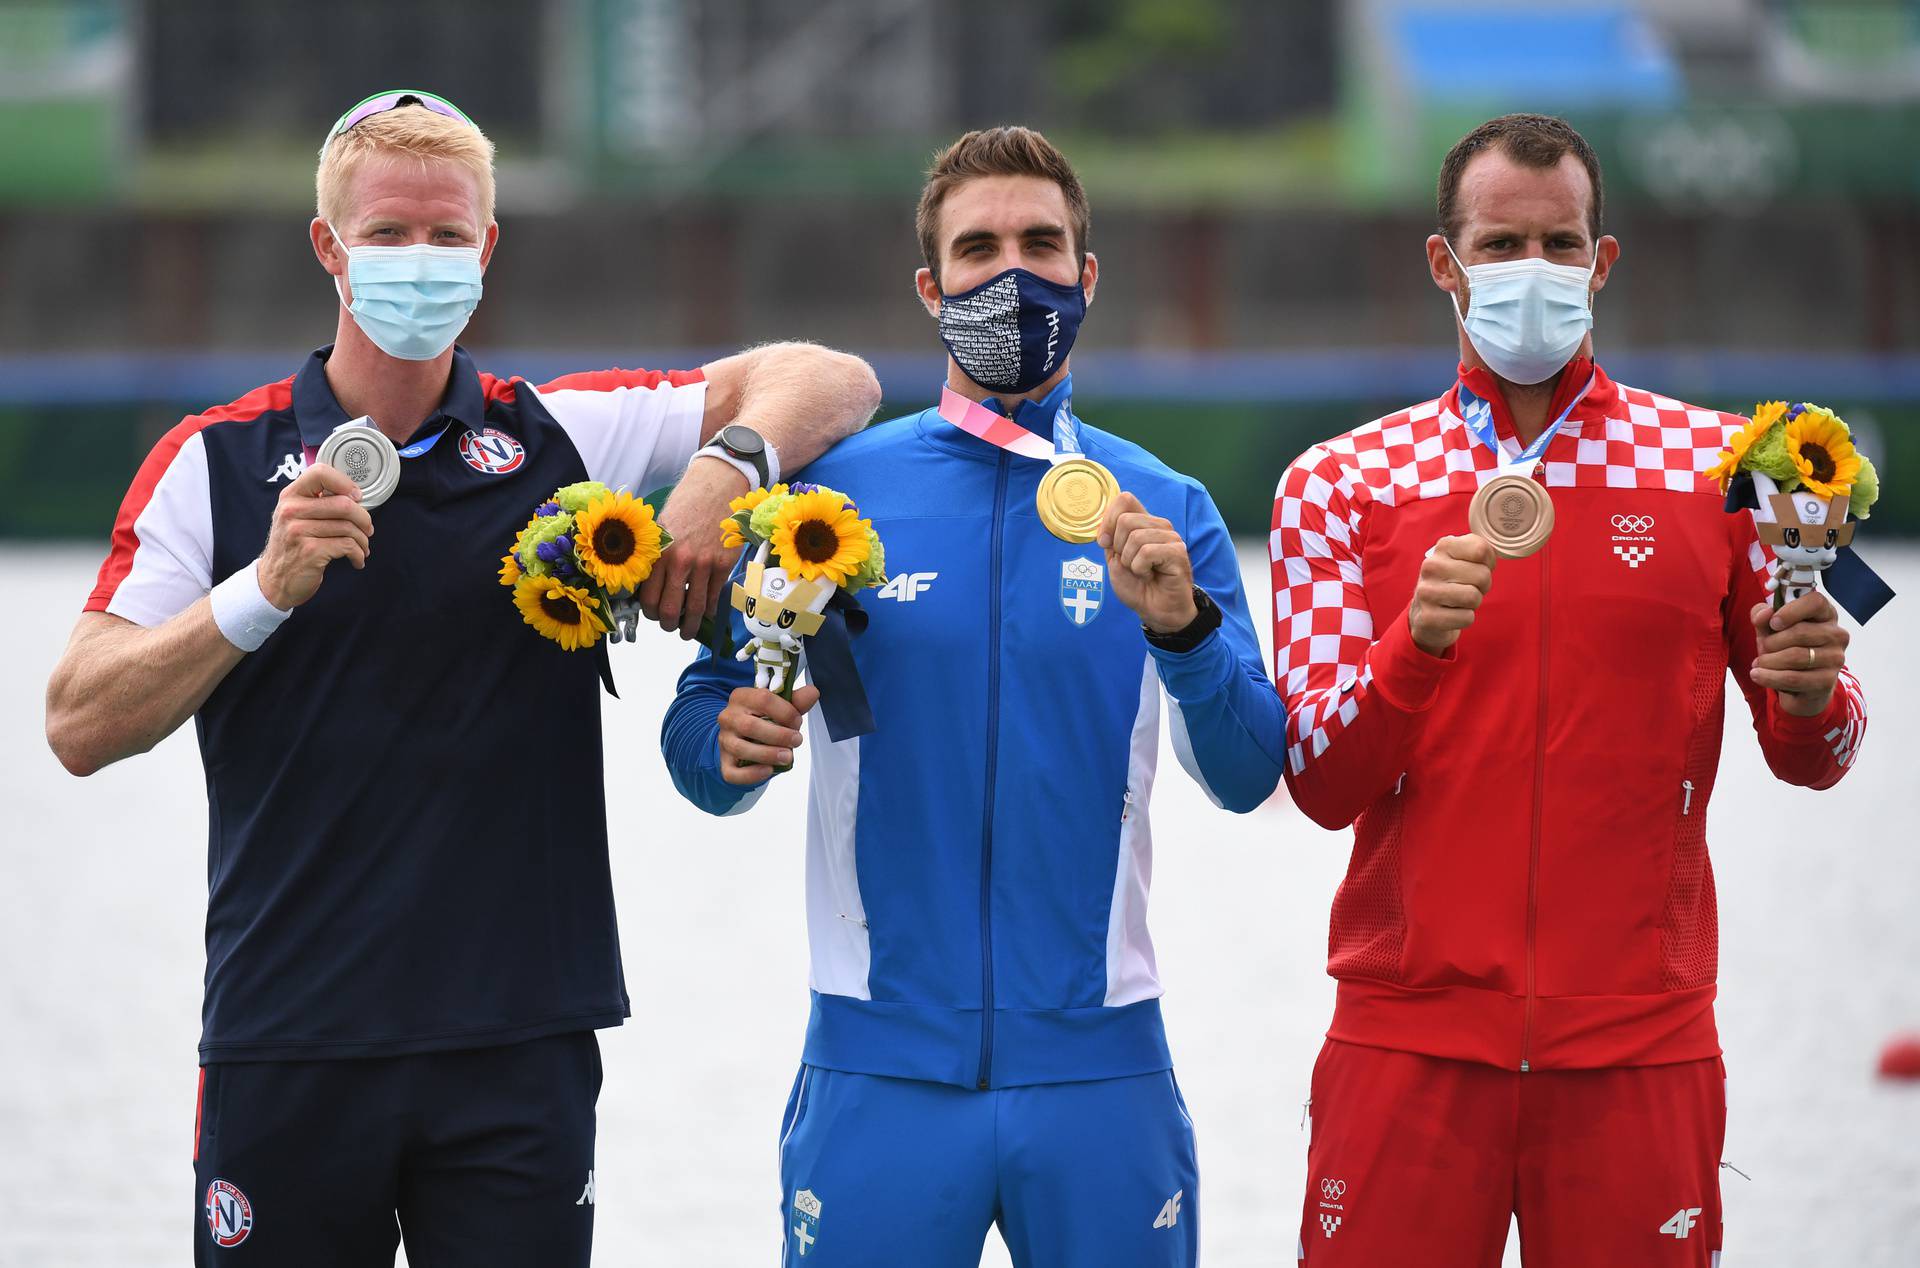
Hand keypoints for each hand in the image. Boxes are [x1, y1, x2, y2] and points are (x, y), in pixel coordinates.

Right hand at [257, 463, 372, 608]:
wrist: (275, 580)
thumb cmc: (293, 546)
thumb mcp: (296, 517)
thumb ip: (317, 502)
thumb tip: (354, 496)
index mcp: (290, 496)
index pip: (320, 472)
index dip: (345, 483)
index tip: (356, 497)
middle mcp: (291, 510)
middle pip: (344, 504)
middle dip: (364, 519)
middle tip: (367, 529)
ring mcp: (299, 531)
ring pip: (349, 527)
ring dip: (363, 540)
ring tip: (362, 547)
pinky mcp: (310, 551)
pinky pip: (348, 546)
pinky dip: (358, 554)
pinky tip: (357, 559)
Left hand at [643, 458, 748, 639]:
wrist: (716, 487)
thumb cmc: (686, 504)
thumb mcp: (661, 527)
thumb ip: (655, 556)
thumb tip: (648, 585)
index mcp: (658, 552)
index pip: (648, 597)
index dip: (649, 613)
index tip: (653, 614)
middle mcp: (679, 561)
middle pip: (670, 609)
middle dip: (668, 625)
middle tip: (670, 627)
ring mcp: (703, 564)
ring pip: (694, 608)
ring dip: (690, 626)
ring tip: (687, 631)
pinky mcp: (723, 564)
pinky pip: (713, 597)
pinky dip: (708, 610)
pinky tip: (705, 613)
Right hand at [718, 685, 818, 784]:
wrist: (743, 737)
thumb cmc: (763, 719)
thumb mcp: (780, 707)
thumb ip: (796, 701)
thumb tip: (812, 692)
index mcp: (742, 697)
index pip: (763, 699)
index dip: (785, 711)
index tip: (798, 722)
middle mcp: (728, 717)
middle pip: (750, 726)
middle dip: (779, 735)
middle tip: (797, 741)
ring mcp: (724, 741)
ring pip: (740, 749)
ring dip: (768, 754)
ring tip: (787, 756)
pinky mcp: (724, 763)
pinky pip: (732, 772)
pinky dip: (751, 774)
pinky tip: (769, 770)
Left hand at [1097, 492, 1196, 633]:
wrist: (1155, 610)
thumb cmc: (1137, 586)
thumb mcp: (1115, 560)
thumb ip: (1109, 540)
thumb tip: (1105, 530)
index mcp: (1143, 523)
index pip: (1125, 499)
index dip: (1109, 519)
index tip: (1105, 542)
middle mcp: (1158, 525)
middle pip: (1125, 520)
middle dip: (1118, 548)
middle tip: (1130, 564)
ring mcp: (1170, 537)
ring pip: (1135, 537)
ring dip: (1130, 562)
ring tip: (1141, 571)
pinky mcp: (1177, 552)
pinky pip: (1146, 552)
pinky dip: (1140, 569)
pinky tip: (1150, 575)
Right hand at [1408, 534, 1495, 655]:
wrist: (1424, 611)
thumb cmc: (1453, 581)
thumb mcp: (1465, 557)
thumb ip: (1482, 549)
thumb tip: (1490, 554)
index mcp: (1443, 547)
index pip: (1481, 550)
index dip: (1488, 563)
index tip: (1476, 568)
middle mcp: (1431, 566)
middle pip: (1482, 575)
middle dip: (1482, 586)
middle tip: (1467, 587)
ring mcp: (1426, 592)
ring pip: (1473, 597)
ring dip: (1473, 602)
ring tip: (1460, 600)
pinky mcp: (1428, 617)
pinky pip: (1466, 618)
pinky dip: (1465, 618)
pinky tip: (1452, 613)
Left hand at [1749, 592, 1848, 715]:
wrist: (1799, 685)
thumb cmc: (1785, 649)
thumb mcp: (1770, 629)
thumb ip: (1763, 617)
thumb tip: (1763, 613)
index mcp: (1825, 614)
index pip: (1815, 602)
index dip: (1791, 610)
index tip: (1773, 622)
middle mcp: (1836, 634)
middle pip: (1800, 632)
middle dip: (1772, 641)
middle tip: (1762, 648)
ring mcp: (1835, 658)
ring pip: (1795, 656)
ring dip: (1768, 660)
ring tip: (1758, 663)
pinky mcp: (1828, 680)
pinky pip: (1793, 678)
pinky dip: (1769, 677)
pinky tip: (1757, 675)